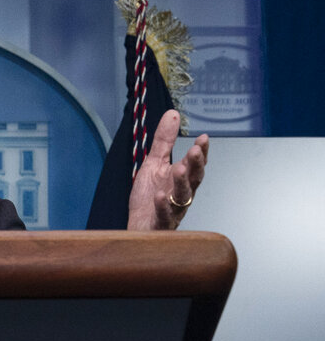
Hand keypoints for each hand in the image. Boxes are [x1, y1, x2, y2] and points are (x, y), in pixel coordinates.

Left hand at [127, 110, 208, 230]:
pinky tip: (160, 196)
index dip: (200, 152)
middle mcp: (181, 194)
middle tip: (195, 151)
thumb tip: (173, 114)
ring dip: (182, 183)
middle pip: (193, 179)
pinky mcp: (161, 223)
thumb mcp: (154, 163)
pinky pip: (164, 215)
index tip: (203, 138)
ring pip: (183, 197)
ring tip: (179, 169)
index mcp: (181, 179)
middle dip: (195, 165)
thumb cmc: (149, 198)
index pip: (195, 164)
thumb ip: (165, 141)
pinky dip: (163, 206)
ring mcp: (173, 209)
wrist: (138, 226)